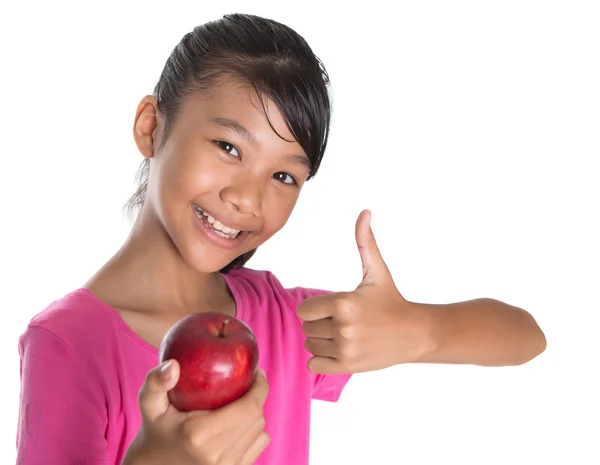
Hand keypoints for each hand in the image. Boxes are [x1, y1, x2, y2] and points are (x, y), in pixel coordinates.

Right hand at [122, 360, 268, 464]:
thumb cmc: (155, 428)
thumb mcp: (150, 403)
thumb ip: (156, 382)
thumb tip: (173, 365)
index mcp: (199, 435)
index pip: (249, 408)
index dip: (260, 387)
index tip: (257, 372)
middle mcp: (216, 455)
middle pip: (257, 419)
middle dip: (257, 397)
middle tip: (249, 382)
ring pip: (260, 433)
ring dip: (255, 414)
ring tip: (242, 401)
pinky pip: (258, 446)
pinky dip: (254, 432)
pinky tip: (240, 422)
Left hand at [297, 210, 435, 373]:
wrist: (415, 333)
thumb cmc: (391, 300)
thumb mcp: (377, 271)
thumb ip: (365, 242)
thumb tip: (364, 212)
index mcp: (343, 302)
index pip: (304, 309)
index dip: (316, 308)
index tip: (334, 308)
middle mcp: (343, 327)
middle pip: (307, 327)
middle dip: (321, 324)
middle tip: (345, 322)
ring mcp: (345, 349)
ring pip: (311, 345)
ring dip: (322, 341)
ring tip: (346, 335)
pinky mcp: (348, 366)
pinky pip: (314, 365)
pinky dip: (323, 360)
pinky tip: (341, 350)